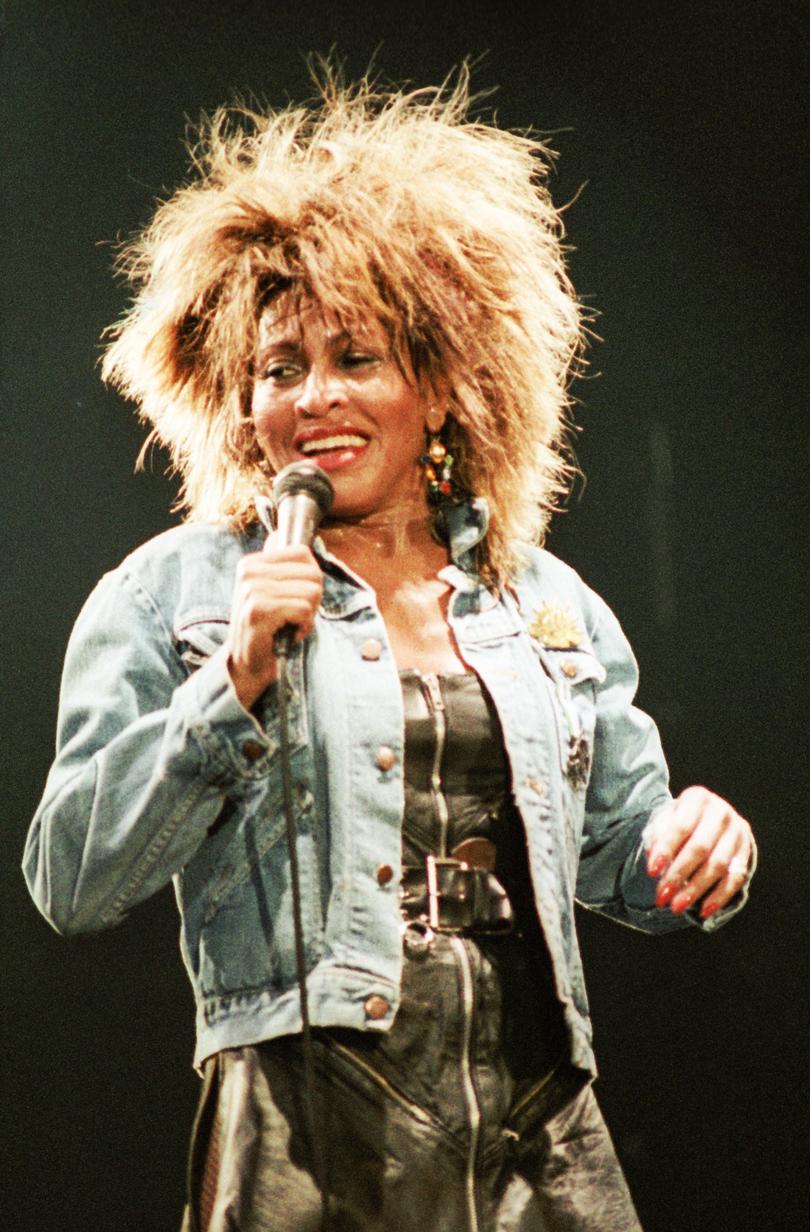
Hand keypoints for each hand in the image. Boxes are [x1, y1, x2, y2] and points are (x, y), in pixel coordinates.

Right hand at [226, 533, 323, 710]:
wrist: (246, 664)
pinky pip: (304, 610)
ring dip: (309, 615)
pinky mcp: (258, 611)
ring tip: (290, 625)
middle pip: (312, 573)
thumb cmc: (266, 628)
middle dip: (313, 599)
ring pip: (311, 592)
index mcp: (251, 563)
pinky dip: (304, 626)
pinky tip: (290, 634)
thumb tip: (280, 534)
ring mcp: (251, 591)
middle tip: (295, 616)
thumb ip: (279, 566)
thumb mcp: (271, 591)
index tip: (296, 598)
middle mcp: (248, 572)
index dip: (310, 579)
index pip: (303, 553)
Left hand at [645, 786, 754, 920]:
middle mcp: (721, 812)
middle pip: (700, 848)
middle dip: (679, 874)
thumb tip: (655, 863)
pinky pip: (736, 878)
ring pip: (718, 865)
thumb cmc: (681, 821)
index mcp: (698, 798)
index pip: (681, 827)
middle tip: (662, 897)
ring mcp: (738, 831)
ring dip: (696, 889)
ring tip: (676, 907)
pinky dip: (720, 896)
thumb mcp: (665, 820)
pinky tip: (703, 910)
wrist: (708, 818)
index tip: (651, 872)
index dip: (665, 850)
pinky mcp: (747, 850)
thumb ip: (658, 836)